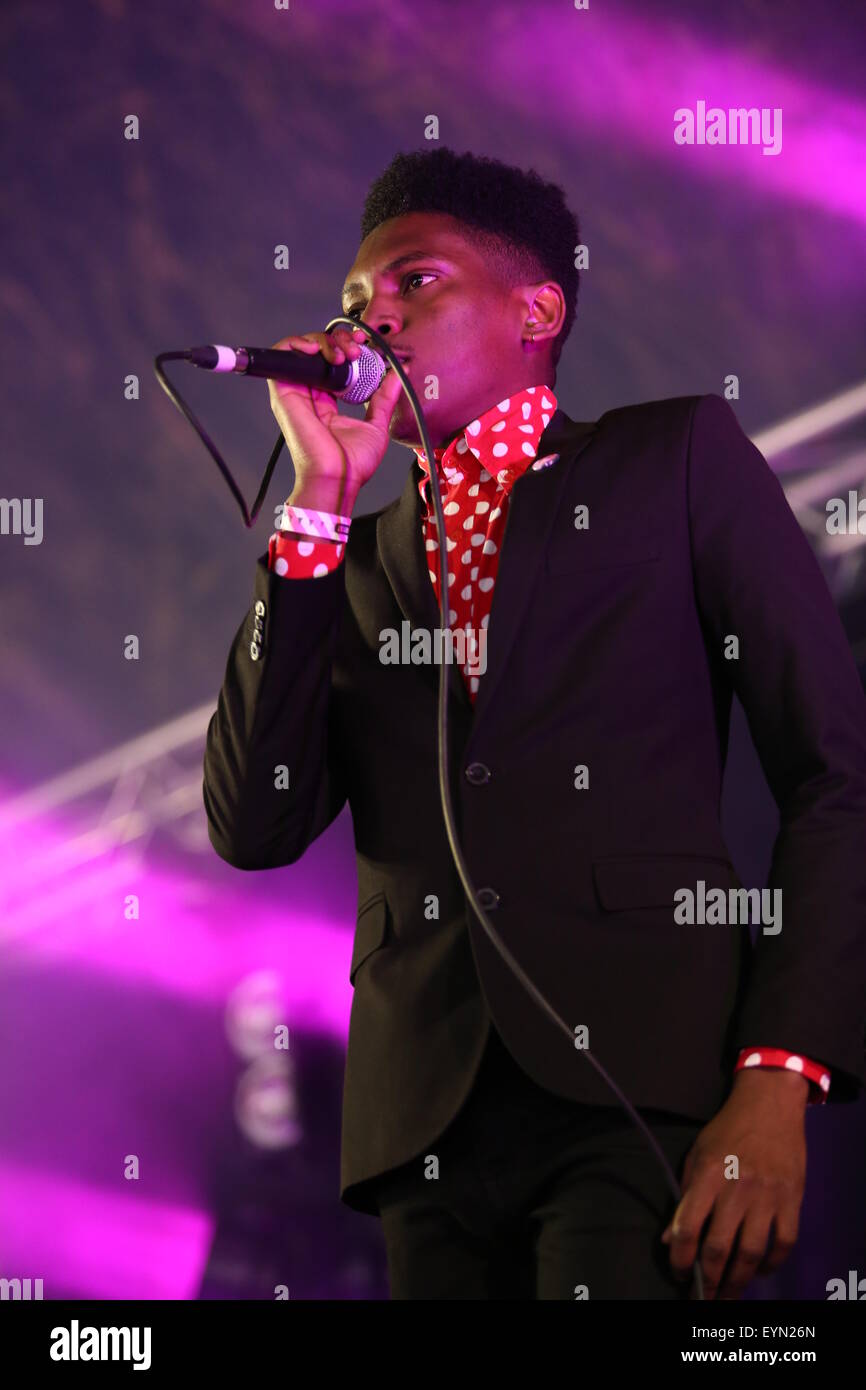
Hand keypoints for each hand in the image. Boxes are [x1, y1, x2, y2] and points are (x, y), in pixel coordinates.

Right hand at [267, 326, 404, 511]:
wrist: (339, 477)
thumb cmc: (352, 463)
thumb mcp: (377, 424)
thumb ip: (385, 397)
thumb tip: (398, 373)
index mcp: (328, 401)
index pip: (334, 362)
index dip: (348, 347)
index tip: (365, 346)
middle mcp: (310, 394)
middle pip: (319, 351)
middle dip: (340, 340)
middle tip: (357, 349)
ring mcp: (296, 392)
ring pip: (302, 349)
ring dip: (323, 340)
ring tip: (342, 353)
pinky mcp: (284, 393)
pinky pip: (281, 357)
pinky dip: (295, 344)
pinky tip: (315, 348)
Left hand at [660, 1068, 807, 1298]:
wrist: (769, 1106)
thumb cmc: (727, 1130)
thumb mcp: (697, 1155)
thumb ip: (685, 1197)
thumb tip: (669, 1239)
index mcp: (708, 1176)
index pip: (687, 1227)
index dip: (680, 1258)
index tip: (679, 1273)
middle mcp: (737, 1189)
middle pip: (719, 1248)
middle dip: (709, 1280)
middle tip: (704, 1297)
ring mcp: (767, 1196)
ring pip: (751, 1252)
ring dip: (738, 1280)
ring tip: (728, 1293)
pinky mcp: (791, 1200)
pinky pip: (783, 1243)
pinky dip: (772, 1264)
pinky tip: (759, 1270)